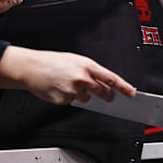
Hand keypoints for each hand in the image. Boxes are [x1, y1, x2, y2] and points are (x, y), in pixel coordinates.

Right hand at [0, 46, 136, 104]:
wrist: (31, 67)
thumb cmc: (53, 62)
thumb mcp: (76, 60)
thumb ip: (91, 71)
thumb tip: (104, 83)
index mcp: (87, 66)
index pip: (111, 78)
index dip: (123, 87)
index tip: (131, 93)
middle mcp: (82, 78)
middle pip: (102, 92)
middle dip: (107, 95)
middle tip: (107, 96)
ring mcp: (73, 90)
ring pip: (86, 98)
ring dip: (82, 94)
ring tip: (68, 83)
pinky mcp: (63, 100)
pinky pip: (71, 102)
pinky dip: (68, 97)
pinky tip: (59, 88)